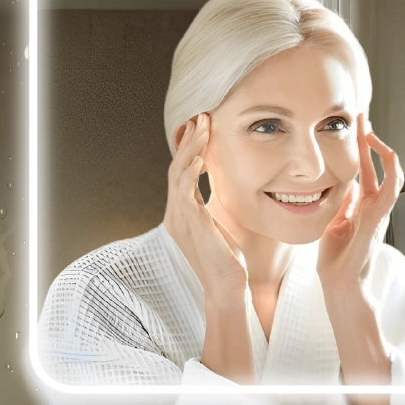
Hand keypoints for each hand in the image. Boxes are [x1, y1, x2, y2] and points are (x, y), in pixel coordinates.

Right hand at [163, 112, 248, 305]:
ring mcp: (180, 219)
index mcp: (181, 212)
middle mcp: (176, 213)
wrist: (226, 287)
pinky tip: (200, 158)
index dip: (189, 147)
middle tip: (200, 116)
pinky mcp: (191, 224)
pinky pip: (185, 192)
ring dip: (191, 148)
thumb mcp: (219, 224)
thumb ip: (213, 206)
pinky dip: (190, 172)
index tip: (201, 126)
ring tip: (202, 127)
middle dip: (188, 140)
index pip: (182, 171)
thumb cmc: (227, 258)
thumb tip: (223, 187)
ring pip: (179, 173)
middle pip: (177, 166)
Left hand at [316, 113, 403, 293]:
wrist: (340, 284)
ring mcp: (379, 212)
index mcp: (365, 206)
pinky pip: (392, 191)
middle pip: (380, 166)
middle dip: (371, 141)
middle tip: (363, 118)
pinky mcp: (378, 219)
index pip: (368, 170)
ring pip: (393, 175)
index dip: (362, 149)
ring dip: (382, 151)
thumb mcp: (335, 222)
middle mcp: (375, 206)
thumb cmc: (337, 259)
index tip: (355, 129)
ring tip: (371, 132)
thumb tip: (347, 183)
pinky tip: (387, 153)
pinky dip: (391, 171)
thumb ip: (344, 203)